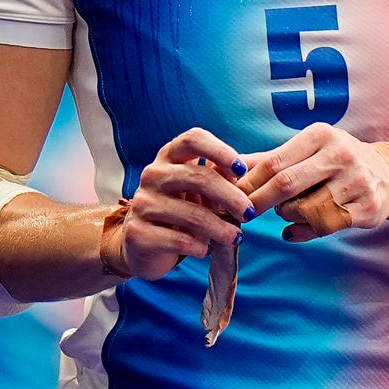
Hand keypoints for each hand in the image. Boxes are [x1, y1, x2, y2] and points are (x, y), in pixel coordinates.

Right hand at [110, 127, 256, 280]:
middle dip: (230, 196)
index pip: (193, 139)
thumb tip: (240, 175)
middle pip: (198, 176)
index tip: (242, 171)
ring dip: (220, 228)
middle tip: (249, 213)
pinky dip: (200, 247)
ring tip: (235, 237)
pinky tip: (205, 249)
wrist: (142, 243)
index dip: (221, 151)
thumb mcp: (198, 190)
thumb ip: (218, 179)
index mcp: (169, 157)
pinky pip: (180, 240)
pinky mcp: (139, 233)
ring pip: (192, 214)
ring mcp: (142, 203)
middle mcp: (153, 175)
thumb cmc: (179, 210)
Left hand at [240, 124, 388, 242]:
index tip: (230, 197)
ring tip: (287, 212)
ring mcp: (357, 182)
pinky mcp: (368, 208)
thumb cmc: (334, 162)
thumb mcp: (306, 151)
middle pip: (286, 184)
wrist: (388, 175)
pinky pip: (324, 227)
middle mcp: (341, 154)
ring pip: (305, 209)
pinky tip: (293, 230)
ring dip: (287, 216)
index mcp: (321, 135)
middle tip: (243, 214)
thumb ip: (267, 160)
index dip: (249, 182)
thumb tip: (224, 166)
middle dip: (259, 201)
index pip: (274, 162)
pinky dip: (302, 232)